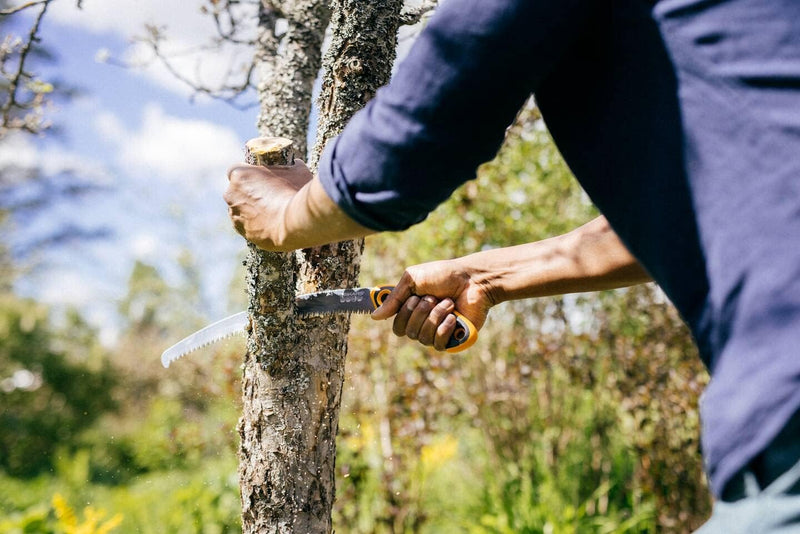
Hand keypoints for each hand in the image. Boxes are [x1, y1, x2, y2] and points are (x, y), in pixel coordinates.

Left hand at [224, 160, 312, 249]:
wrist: (297, 223)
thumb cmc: (295, 192)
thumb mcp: (297, 171)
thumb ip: (292, 166)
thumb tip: (296, 163)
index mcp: (239, 175)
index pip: (236, 170)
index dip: (249, 175)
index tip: (261, 178)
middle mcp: (231, 195)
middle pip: (236, 192)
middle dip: (248, 193)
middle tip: (269, 196)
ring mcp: (236, 216)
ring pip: (240, 211)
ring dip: (251, 211)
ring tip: (273, 213)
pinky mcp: (245, 234)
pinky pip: (247, 228)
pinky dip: (256, 227)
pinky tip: (272, 225)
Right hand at [372, 259, 493, 350]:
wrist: (473, 280)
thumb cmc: (444, 275)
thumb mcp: (413, 279)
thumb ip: (394, 298)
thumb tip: (374, 317)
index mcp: (412, 311)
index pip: (397, 327)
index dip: (402, 314)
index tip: (412, 298)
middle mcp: (422, 324)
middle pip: (407, 332)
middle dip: (420, 311)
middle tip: (433, 297)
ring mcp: (437, 333)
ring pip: (422, 336)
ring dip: (435, 315)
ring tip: (448, 302)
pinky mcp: (452, 340)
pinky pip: (438, 342)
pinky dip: (445, 326)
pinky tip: (454, 315)